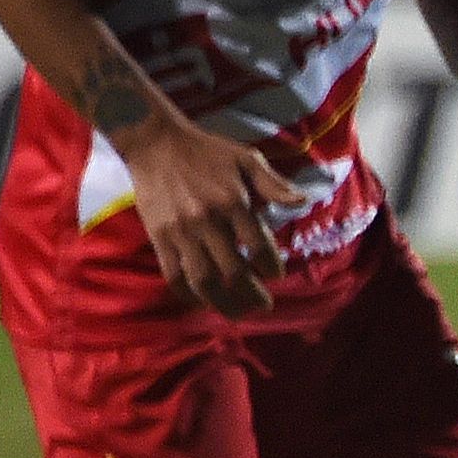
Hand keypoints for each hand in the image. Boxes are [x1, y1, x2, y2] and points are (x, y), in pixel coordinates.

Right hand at [122, 116, 302, 318]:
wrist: (155, 143)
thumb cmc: (206, 151)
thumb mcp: (245, 158)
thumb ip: (273, 183)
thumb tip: (302, 202)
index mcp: (232, 202)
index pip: (258, 246)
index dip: (272, 266)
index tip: (277, 276)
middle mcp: (208, 221)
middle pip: (233, 270)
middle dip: (252, 293)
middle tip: (264, 306)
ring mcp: (181, 233)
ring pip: (204, 280)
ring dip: (223, 303)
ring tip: (237, 314)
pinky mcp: (160, 238)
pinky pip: (174, 275)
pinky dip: (189, 294)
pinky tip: (202, 301)